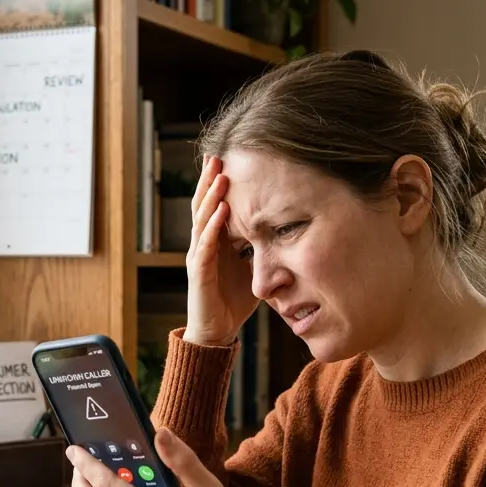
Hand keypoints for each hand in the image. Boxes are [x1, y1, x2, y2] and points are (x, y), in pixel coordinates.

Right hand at [185, 155, 258, 346]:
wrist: (217, 331)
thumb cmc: (233, 301)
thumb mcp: (253, 267)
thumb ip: (262, 248)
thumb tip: (287, 231)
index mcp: (215, 241)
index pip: (215, 205)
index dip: (218, 183)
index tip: (228, 159)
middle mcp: (203, 244)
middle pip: (203, 204)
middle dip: (210, 180)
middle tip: (218, 154)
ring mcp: (198, 257)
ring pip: (201, 220)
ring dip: (211, 197)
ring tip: (220, 175)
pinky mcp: (198, 273)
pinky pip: (204, 246)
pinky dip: (212, 227)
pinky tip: (220, 212)